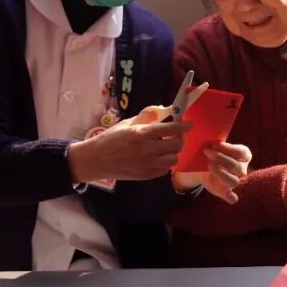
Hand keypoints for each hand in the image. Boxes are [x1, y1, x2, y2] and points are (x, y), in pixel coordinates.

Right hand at [68, 110, 190, 182]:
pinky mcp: (145, 176)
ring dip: (172, 152)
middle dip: (179, 139)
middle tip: (174, 136)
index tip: (189, 124)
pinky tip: (156, 158)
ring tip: (164, 148)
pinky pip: (164, 170)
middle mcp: (147, 150)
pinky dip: (164, 163)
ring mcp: (147, 165)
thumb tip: (163, 110)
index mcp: (142, 134)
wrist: (96, 160)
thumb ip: (146, 117)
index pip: (170, 129)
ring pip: (173, 160)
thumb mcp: (127, 123)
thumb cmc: (110, 138)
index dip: (183, 126)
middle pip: (176, 146)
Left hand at [172, 142, 251, 203]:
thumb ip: (207, 135)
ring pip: (234, 181)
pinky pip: (232, 197)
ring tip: (210, 167)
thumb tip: (189, 122)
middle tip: (207, 152)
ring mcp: (235, 181)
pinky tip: (225, 194)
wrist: (202, 166)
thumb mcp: (210, 142)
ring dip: (223, 174)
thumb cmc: (210, 151)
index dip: (229, 149)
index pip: (241, 152)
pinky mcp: (226, 192)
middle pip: (237, 166)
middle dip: (222, 159)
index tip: (214, 144)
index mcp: (243, 154)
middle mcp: (242, 168)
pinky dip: (230, 196)